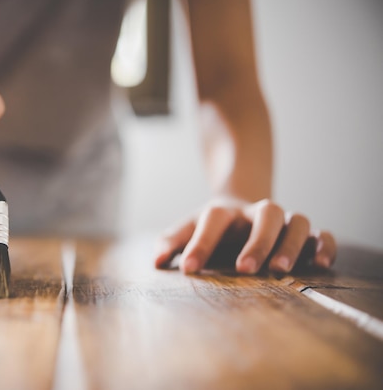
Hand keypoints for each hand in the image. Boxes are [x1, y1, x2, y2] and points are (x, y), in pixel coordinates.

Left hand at [155, 197, 336, 273]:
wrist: (238, 209)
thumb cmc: (210, 228)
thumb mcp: (188, 230)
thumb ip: (172, 242)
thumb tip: (156, 261)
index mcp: (224, 212)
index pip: (213, 220)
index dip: (200, 243)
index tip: (190, 269)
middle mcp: (255, 213)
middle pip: (266, 213)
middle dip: (257, 240)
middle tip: (244, 268)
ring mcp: (282, 222)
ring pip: (296, 221)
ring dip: (291, 244)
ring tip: (281, 270)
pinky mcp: (304, 235)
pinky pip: (321, 233)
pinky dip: (324, 245)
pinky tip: (320, 265)